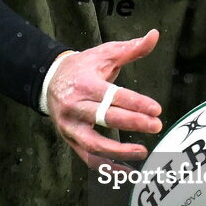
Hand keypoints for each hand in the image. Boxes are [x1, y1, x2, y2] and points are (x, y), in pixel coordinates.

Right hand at [44, 29, 163, 166]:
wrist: (49, 80)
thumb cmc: (83, 67)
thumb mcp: (105, 54)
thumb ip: (131, 48)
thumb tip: (154, 35)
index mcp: (85, 84)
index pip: (113, 96)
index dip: (136, 103)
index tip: (156, 109)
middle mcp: (75, 106)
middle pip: (105, 118)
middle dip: (133, 123)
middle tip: (156, 125)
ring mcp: (70, 126)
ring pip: (94, 144)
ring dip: (119, 151)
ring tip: (143, 151)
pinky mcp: (69, 140)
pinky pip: (88, 158)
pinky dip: (107, 167)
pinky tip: (127, 170)